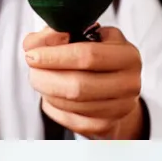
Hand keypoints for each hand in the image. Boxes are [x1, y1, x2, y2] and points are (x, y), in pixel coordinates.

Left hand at [23, 27, 142, 137]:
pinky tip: (52, 96)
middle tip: (32, 70)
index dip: (55, 56)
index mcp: (128, 55)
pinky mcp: (106, 126)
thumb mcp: (84, 36)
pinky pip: (71, 120)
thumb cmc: (97, 59)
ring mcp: (120, 108)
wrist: (115, 89)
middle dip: (46, 77)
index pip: (88, 56)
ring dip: (48, 92)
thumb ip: (56, 34)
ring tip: (41, 80)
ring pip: (72, 104)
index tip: (32, 55)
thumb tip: (33, 44)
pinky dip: (54, 107)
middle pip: (78, 85)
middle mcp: (129, 83)